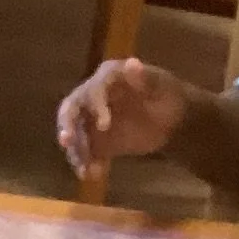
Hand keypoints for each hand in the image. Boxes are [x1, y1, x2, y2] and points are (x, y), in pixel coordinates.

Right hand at [56, 56, 190, 179]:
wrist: (172, 121)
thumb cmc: (168, 97)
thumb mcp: (161, 88)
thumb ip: (145, 79)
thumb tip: (132, 63)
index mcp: (108, 78)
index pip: (94, 89)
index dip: (96, 106)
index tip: (104, 126)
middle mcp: (93, 97)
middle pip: (71, 110)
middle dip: (68, 125)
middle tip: (66, 142)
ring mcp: (92, 120)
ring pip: (76, 135)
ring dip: (78, 153)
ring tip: (86, 172)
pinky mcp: (97, 141)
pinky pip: (87, 153)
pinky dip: (88, 164)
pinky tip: (95, 175)